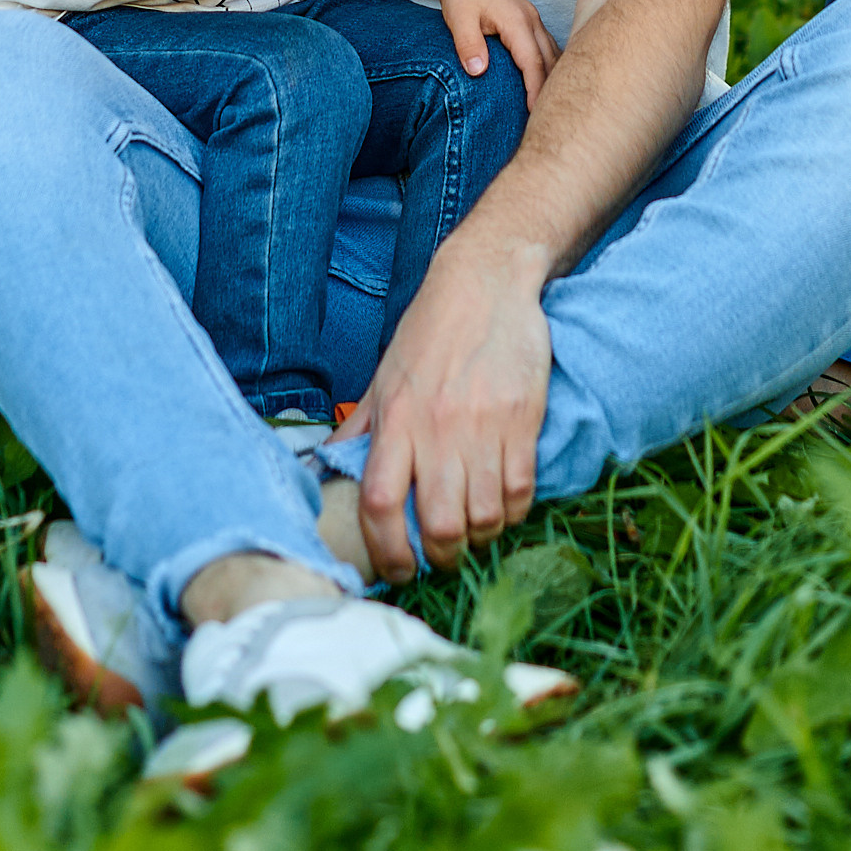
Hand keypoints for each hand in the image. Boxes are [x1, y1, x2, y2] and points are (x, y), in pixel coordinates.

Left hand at [340, 240, 553, 579]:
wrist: (487, 280)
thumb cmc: (431, 329)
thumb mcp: (385, 375)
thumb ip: (360, 427)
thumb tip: (327, 467)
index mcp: (396, 420)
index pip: (380, 504)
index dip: (387, 552)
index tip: (398, 570)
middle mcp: (437, 429)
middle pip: (439, 525)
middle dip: (442, 556)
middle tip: (444, 553)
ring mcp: (484, 426)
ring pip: (484, 516)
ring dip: (481, 537)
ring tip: (475, 529)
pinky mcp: (523, 420)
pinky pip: (520, 491)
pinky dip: (513, 512)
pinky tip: (504, 503)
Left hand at [433, 0, 558, 106]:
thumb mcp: (458, 18)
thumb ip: (469, 45)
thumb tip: (478, 72)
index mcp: (517, 21)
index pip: (533, 63)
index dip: (536, 90)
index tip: (534, 114)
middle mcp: (531, 20)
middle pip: (551, 60)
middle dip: (551, 89)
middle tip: (548, 118)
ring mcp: (532, 19)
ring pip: (553, 53)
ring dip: (553, 77)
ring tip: (548, 106)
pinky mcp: (528, 19)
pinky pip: (547, 46)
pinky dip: (549, 65)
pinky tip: (544, 82)